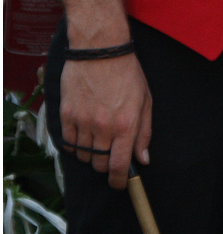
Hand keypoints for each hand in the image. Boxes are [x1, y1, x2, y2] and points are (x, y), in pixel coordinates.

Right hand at [59, 52, 151, 188]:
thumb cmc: (127, 74)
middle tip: (109, 159)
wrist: (100, 49)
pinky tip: (82, 138)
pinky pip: (68, 140)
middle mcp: (103, 126)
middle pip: (99, 163)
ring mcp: (82, 120)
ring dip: (90, 156)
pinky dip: (75, 145)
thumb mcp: (145, 103)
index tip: (118, 185)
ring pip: (83, 154)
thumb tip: (143, 159)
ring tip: (97, 145)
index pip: (118, 165)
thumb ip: (144, 133)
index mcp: (126, 126)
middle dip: (105, 167)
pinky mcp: (67, 112)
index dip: (118, 181)